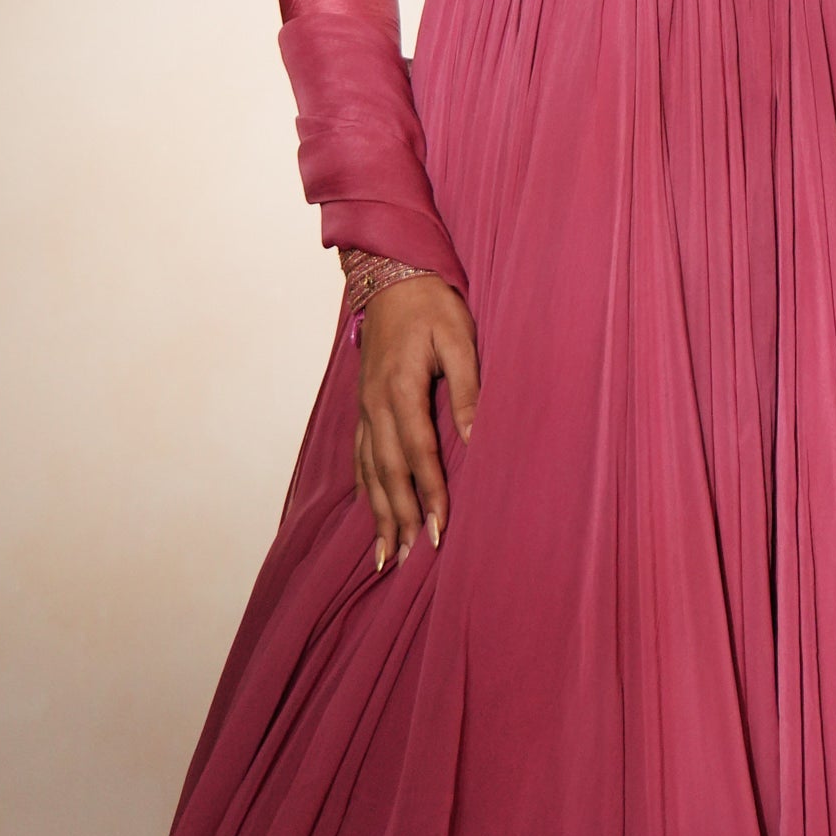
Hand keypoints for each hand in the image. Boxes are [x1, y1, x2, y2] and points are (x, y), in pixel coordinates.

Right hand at [355, 276, 478, 571]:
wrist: (390, 276)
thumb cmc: (430, 304)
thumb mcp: (459, 338)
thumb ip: (466, 388)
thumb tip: (475, 437)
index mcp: (401, 388)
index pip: (418, 453)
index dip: (430, 493)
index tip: (440, 528)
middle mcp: (375, 404)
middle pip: (387, 472)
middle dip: (399, 517)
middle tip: (408, 559)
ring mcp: (364, 407)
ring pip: (369, 470)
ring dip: (378, 513)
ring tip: (385, 553)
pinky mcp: (363, 405)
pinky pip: (359, 455)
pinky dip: (365, 487)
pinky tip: (370, 509)